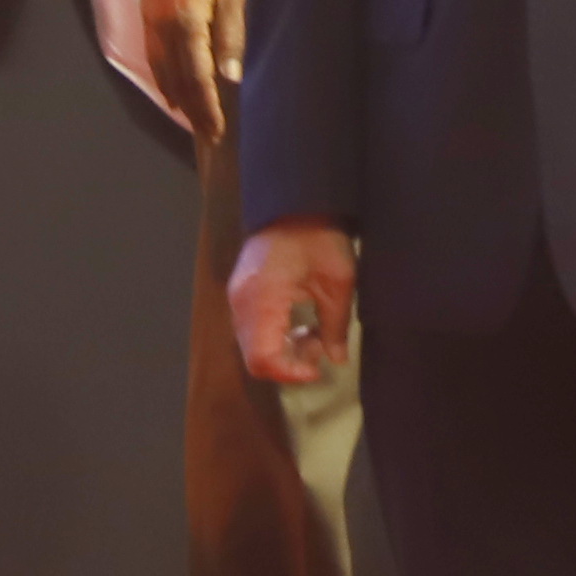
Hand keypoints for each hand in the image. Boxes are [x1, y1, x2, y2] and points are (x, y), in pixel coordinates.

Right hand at [140, 0, 247, 144]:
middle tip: (209, 135)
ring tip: (194, 120)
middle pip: (178, 82)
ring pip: (162, 73)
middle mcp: (164, 31)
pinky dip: (164, 79)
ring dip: (179, 99)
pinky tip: (173, 91)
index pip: (197, 79)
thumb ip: (231, 36)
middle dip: (194, 111)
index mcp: (187, 25)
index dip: (207, 108)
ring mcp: (151, 26)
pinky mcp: (146, 19)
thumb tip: (231, 76)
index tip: (216, 131)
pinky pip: (154, 59)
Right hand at [230, 220, 360, 387]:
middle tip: (319, 347)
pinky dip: (274, 337)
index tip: (318, 368)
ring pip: (251, 346)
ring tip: (314, 335)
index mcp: (263, 300)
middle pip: (254, 358)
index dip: (290, 373)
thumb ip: (335, 326)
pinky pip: (252, 330)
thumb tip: (336, 359)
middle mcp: (241, 303)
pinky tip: (300, 324)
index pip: (263, 359)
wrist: (296, 201)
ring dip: (282, 351)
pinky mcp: (241, 292)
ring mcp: (237, 297)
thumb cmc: (319, 237)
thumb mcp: (338, 282)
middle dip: (288, 363)